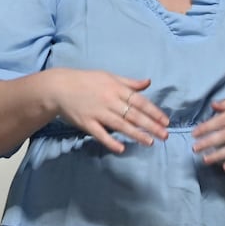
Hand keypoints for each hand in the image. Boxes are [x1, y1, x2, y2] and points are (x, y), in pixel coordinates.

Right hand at [48, 69, 168, 153]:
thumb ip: (129, 83)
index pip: (139, 101)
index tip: (165, 121)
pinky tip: (122, 149)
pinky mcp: (86, 123)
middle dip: (151, 125)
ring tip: (150, 142)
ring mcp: (98, 112)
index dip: (153, 111)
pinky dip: (111, 142)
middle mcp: (109, 100)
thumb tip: (148, 82)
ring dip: (136, 134)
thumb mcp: (109, 77)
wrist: (59, 87)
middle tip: (165, 135)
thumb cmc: (86, 81)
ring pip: (121, 125)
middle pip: (133, 115)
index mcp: (116, 88)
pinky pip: (101, 134)